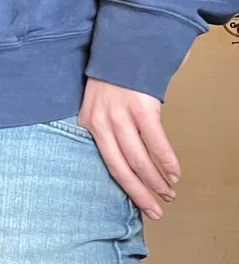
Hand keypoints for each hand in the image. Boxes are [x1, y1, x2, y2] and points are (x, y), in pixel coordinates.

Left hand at [78, 77, 179, 219]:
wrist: (123, 53)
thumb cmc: (112, 83)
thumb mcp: (97, 106)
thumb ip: (105, 131)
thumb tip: (123, 161)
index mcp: (89, 124)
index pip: (106, 164)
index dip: (124, 188)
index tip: (138, 206)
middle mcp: (102, 123)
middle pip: (121, 168)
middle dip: (140, 194)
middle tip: (155, 211)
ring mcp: (121, 117)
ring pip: (139, 160)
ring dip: (156, 181)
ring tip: (168, 194)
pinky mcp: (142, 109)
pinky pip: (156, 143)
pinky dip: (167, 162)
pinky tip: (174, 173)